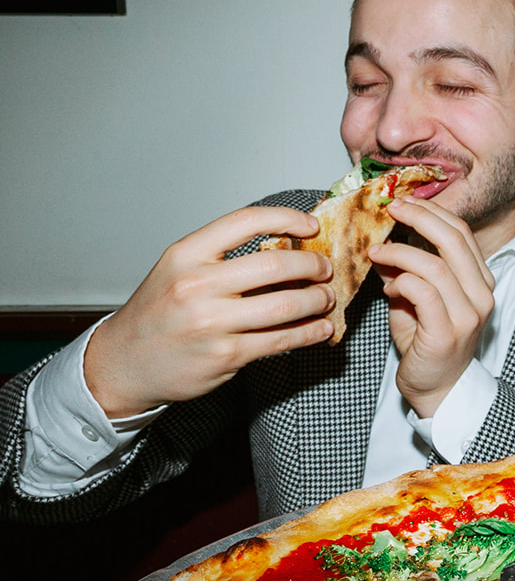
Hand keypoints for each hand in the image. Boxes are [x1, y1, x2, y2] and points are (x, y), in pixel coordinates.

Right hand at [84, 206, 333, 417]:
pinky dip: (310, 333)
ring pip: (286, 305)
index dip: (288, 218)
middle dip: (313, 265)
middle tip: (325, 269)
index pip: (246, 221)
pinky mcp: (226, 355)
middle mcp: (196, 285)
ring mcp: (212, 322)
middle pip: (276, 264)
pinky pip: (282, 340)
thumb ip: (223, 256)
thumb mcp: (177, 270)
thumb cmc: (158, 313)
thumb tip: (287, 246)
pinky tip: (320, 329)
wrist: (123, 362)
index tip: (311, 226)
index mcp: (185, 254)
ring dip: (318, 301)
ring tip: (325, 299)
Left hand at [370, 197, 494, 418]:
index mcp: (480, 281)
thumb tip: (385, 241)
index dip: (432, 212)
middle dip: (419, 217)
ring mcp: (468, 315)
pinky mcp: (447, 333)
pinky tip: (387, 287)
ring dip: (399, 253)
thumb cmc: (428, 344)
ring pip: (435, 265)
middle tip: (391, 209)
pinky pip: (423, 292)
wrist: (438, 390)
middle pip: (454, 240)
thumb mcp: (418, 299)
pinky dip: (400, 282)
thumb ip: (408, 270)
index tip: (403, 202)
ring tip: (375, 253)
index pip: (461, 233)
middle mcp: (481, 295)